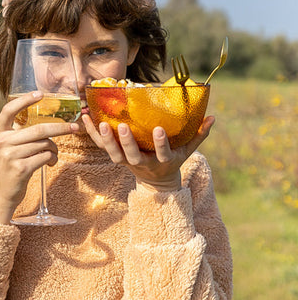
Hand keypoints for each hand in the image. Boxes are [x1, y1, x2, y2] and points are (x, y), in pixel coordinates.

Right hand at [0, 92, 79, 224]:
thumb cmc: (6, 170)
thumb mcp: (4, 148)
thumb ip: (17, 135)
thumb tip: (45, 124)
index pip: (9, 110)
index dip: (25, 99)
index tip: (40, 93)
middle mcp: (2, 142)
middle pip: (39, 129)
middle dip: (60, 128)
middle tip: (74, 128)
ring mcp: (10, 155)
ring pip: (45, 144)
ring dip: (54, 149)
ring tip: (53, 156)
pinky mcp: (21, 169)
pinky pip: (45, 157)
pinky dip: (52, 159)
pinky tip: (50, 163)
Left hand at [82, 114, 214, 191]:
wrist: (156, 182)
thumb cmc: (173, 160)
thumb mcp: (187, 150)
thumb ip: (199, 134)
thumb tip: (213, 117)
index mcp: (161, 161)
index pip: (162, 153)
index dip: (160, 143)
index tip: (158, 130)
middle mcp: (142, 164)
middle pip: (131, 156)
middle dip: (126, 142)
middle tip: (122, 126)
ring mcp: (127, 162)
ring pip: (113, 153)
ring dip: (105, 139)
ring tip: (100, 122)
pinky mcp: (116, 157)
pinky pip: (102, 146)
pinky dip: (93, 133)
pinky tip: (85, 117)